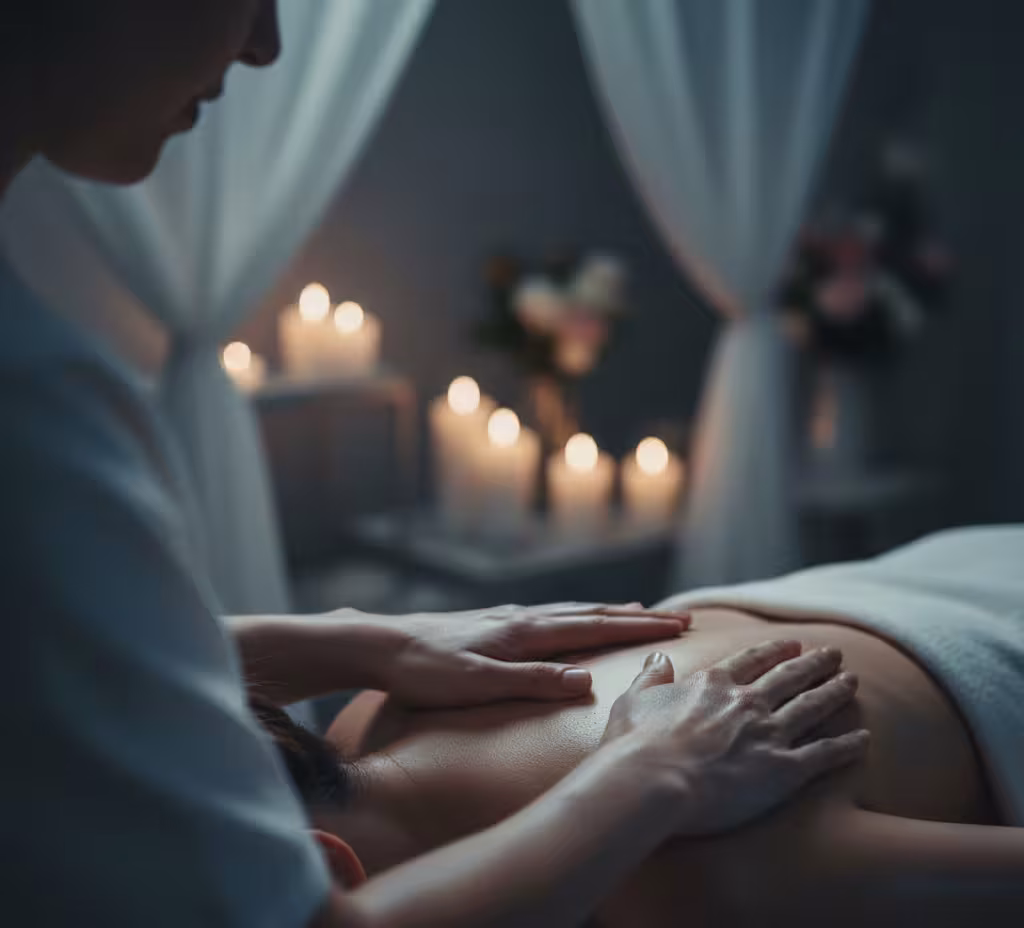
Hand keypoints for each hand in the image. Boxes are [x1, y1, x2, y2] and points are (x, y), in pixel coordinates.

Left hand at [370, 602, 689, 708]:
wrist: (379, 643)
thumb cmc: (424, 670)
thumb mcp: (477, 684)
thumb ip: (532, 682)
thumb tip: (586, 683)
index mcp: (525, 633)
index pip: (595, 628)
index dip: (639, 629)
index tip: (679, 626)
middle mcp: (523, 618)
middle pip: (591, 614)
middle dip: (636, 618)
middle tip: (677, 617)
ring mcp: (508, 617)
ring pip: (571, 610)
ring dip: (608, 612)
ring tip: (637, 612)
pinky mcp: (493, 622)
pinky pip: (550, 614)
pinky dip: (577, 614)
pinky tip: (572, 618)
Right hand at [601, 640, 868, 835]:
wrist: (654, 780)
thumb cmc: (636, 743)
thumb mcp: (635, 699)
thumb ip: (651, 676)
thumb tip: (657, 657)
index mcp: (713, 684)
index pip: (751, 660)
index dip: (774, 651)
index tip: (792, 644)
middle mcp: (747, 702)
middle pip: (790, 677)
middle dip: (814, 663)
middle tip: (834, 654)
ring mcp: (769, 734)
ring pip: (813, 707)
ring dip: (835, 693)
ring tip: (852, 682)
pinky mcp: (784, 770)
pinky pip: (824, 755)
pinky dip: (847, 746)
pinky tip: (865, 739)